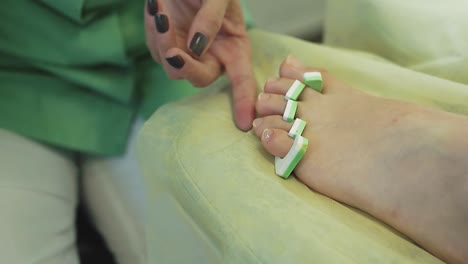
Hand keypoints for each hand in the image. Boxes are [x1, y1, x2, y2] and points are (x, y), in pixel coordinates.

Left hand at [144, 0, 255, 130]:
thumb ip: (211, 19)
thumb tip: (197, 47)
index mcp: (233, 45)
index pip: (241, 77)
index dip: (244, 100)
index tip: (246, 123)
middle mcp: (212, 54)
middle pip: (201, 78)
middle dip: (186, 68)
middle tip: (173, 51)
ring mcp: (188, 52)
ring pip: (173, 68)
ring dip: (163, 42)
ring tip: (161, 12)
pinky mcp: (166, 46)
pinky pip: (157, 52)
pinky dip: (154, 33)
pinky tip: (158, 10)